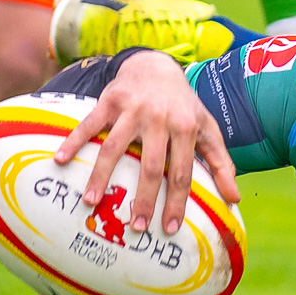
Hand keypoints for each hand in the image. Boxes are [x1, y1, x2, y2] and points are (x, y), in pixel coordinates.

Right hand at [52, 51, 239, 235]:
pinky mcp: (109, 100)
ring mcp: (132, 109)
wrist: (156, 66)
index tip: (169, 228)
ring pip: (115, 147)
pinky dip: (73, 141)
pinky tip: (60, 160)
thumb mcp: (208, 129)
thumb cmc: (184, 106)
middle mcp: (160, 119)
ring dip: (101, 175)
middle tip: (135, 227)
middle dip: (143, 198)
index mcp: (186, 128)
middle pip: (150, 165)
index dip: (176, 202)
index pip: (182, 172)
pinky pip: (88, 124)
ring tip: (90, 201)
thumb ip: (222, 163)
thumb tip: (234, 199)